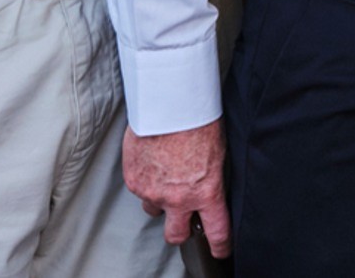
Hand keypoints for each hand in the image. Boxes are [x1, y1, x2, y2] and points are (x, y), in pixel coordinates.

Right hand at [124, 121, 230, 256]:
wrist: (170, 105)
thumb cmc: (199, 121)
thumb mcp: (219, 153)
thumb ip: (212, 178)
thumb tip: (210, 185)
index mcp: (207, 192)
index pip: (217, 230)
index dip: (220, 244)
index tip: (220, 249)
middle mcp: (179, 199)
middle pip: (176, 235)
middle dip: (180, 232)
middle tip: (183, 222)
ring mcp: (153, 192)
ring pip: (154, 210)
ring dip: (160, 200)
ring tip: (166, 175)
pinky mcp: (134, 181)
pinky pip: (140, 189)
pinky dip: (146, 180)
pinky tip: (153, 161)